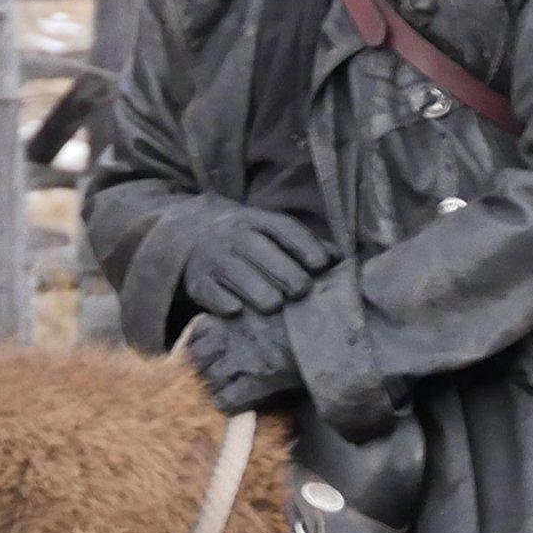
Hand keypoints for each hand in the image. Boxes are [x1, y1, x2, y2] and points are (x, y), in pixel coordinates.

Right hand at [184, 209, 331, 317]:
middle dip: (284, 273)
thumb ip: (304, 244)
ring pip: (236, 273)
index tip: (321, 264)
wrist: (190, 236)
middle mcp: (234, 236)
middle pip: (261, 252)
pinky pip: (210, 292)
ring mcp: (213, 258)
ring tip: (274, 305)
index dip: (303, 245)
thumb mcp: (271, 233)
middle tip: (301, 290)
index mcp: (257, 221)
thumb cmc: (246, 241)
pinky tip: (237, 311)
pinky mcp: (197, 281)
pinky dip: (223, 302)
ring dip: (257, 291)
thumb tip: (341, 259)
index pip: (283, 229)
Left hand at [186, 305, 301, 412]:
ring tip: (228, 387)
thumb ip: (253, 309)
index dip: (202, 343)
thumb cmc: (305, 311)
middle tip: (217, 371)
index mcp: (236, 313)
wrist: (328, 327)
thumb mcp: (274, 301)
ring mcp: (244, 359)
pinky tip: (238, 401)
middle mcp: (234, 335)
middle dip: (204, 365)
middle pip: (199, 356)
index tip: (210, 349)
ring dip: (216, 385)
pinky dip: (229, 403)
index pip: (200, 331)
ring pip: (211, 378)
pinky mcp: (259, 381)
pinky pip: (228, 399)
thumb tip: (242, 317)